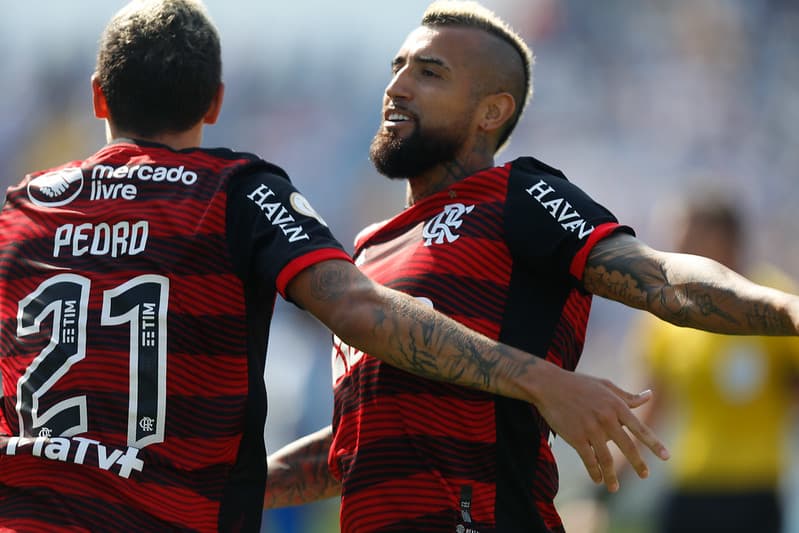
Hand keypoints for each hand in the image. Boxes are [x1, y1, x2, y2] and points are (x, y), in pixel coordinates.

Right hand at [533, 366, 668, 491]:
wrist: (548, 385)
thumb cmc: (578, 384)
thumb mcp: (605, 386)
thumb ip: (627, 396)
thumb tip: (649, 395)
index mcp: (616, 405)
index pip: (640, 428)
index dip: (654, 444)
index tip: (666, 457)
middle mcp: (606, 418)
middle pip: (627, 447)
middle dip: (638, 464)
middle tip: (644, 475)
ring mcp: (591, 429)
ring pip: (606, 459)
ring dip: (611, 476)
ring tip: (614, 488)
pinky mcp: (575, 437)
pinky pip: (588, 460)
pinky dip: (594, 472)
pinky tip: (597, 479)